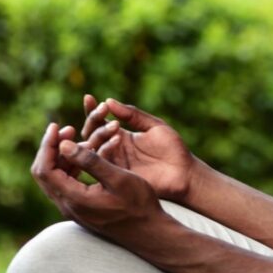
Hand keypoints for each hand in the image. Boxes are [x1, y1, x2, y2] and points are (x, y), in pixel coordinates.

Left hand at [32, 123, 162, 239]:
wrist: (149, 232)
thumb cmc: (138, 205)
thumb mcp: (117, 179)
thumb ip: (90, 161)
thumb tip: (64, 145)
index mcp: (74, 199)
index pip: (45, 169)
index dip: (48, 145)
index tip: (57, 125)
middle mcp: (68, 206)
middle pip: (44, 173)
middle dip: (52, 148)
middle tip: (68, 129)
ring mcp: (73, 209)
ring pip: (54, 178)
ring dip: (62, 157)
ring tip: (79, 139)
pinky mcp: (81, 208)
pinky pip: (66, 183)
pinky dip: (70, 166)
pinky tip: (86, 155)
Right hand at [79, 95, 195, 201]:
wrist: (184, 173)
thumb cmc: (172, 149)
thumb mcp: (153, 126)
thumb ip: (132, 114)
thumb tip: (109, 101)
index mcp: (120, 136)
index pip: (99, 122)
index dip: (92, 110)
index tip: (88, 97)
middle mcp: (113, 149)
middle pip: (91, 133)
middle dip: (94, 120)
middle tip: (103, 110)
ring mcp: (114, 163)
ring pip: (94, 147)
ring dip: (99, 133)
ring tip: (115, 125)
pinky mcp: (117, 175)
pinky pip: (103, 162)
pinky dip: (106, 149)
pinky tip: (117, 138)